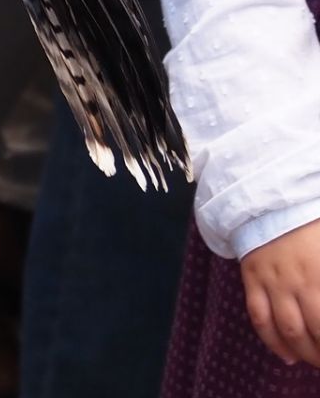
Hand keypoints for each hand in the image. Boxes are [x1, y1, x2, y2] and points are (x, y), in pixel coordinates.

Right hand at [241, 217, 319, 365]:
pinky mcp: (251, 280)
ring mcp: (271, 283)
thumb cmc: (312, 224)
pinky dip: (270, 341)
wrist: (271, 201)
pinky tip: (285, 355)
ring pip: (285, 329)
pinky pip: (258, 316)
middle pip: (311, 331)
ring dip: (301, 352)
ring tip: (312, 361)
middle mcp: (296, 283)